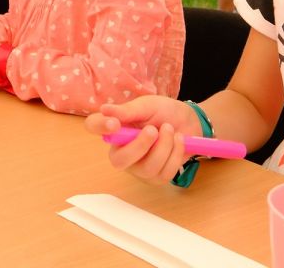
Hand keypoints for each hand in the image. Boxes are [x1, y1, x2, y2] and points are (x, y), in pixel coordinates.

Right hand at [86, 96, 201, 184]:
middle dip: (140, 146)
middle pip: (119, 160)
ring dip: (164, 146)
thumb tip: (104, 109)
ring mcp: (139, 167)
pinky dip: (175, 154)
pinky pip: (164, 173)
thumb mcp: (147, 106)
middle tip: (153, 129)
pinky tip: (178, 141)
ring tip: (171, 129)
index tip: (115, 123)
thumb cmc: (163, 111)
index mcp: (115, 129)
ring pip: (147, 168)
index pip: (94, 127)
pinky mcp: (156, 177)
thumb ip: (128, 110)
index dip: (100, 127)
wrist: (188, 121)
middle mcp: (122, 150)